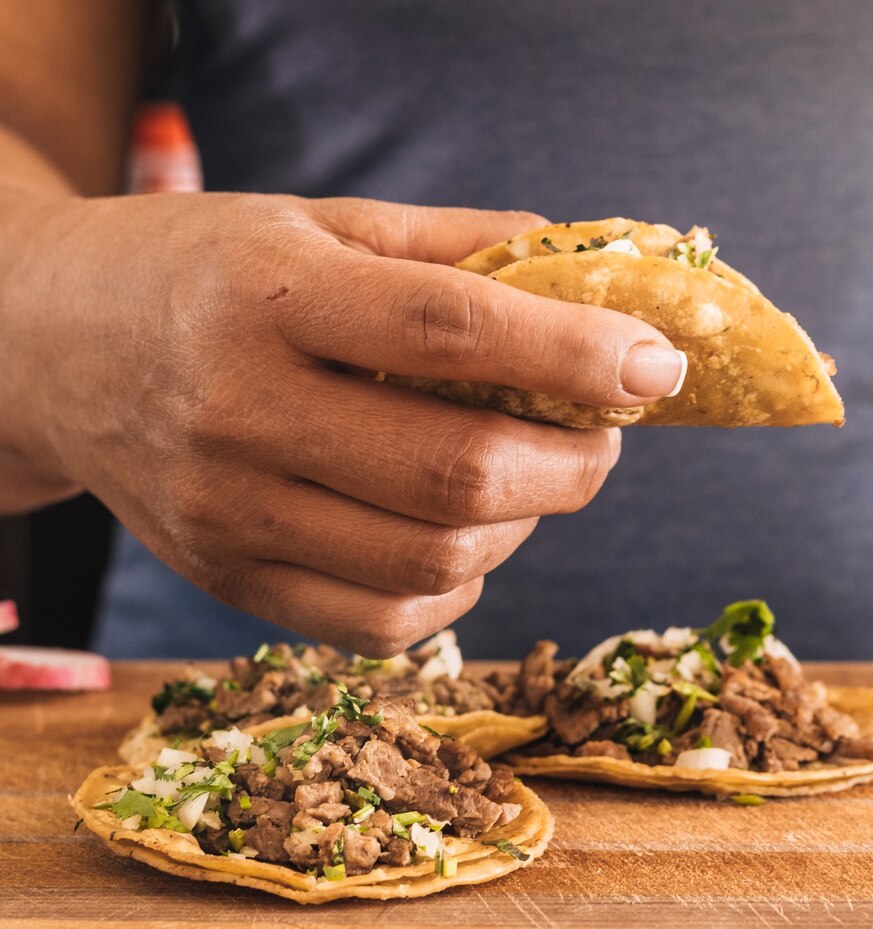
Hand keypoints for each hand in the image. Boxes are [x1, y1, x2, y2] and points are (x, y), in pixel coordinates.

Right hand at [0, 193, 685, 653]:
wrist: (46, 344)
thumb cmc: (206, 270)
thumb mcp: (320, 222)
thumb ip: (458, 245)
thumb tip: (598, 276)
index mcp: (269, 297)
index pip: (450, 333)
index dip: (575, 354)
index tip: (657, 366)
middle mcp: (238, 411)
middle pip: (457, 473)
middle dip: (575, 464)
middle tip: (603, 433)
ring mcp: (227, 512)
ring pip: (433, 562)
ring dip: (525, 525)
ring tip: (531, 474)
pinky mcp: (227, 579)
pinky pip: (382, 624)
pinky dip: (458, 588)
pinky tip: (463, 534)